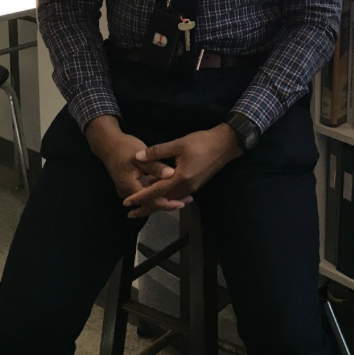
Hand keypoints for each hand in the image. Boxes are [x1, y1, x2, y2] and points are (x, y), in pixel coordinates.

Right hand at [85, 115, 188, 216]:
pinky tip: (171, 188)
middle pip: (150, 202)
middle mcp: (128, 192)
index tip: (181, 203)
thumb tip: (171, 174)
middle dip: (168, 202)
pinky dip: (158, 191)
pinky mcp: (132, 185)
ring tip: (183, 197)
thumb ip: (155, 166)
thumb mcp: (140, 156)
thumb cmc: (124, 148)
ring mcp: (129, 190)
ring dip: (164, 197)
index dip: (166, 203)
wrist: (108, 144)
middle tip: (187, 201)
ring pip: (149, 198)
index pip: (150, 201)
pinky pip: (146, 191)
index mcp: (130, 186)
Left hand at [122, 125, 243, 217]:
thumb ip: (157, 152)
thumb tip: (138, 157)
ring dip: (157, 202)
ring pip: (170, 199)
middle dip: (147, 207)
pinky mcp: (196, 184)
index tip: (126, 203)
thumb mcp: (179, 144)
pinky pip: (178, 194)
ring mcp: (192, 188)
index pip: (156, 192)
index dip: (140, 198)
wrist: (227, 143)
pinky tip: (161, 193)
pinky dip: (167, 196)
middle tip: (131, 212)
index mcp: (180, 179)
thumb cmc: (202, 142)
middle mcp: (186, 188)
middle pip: (163, 201)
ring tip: (143, 204)